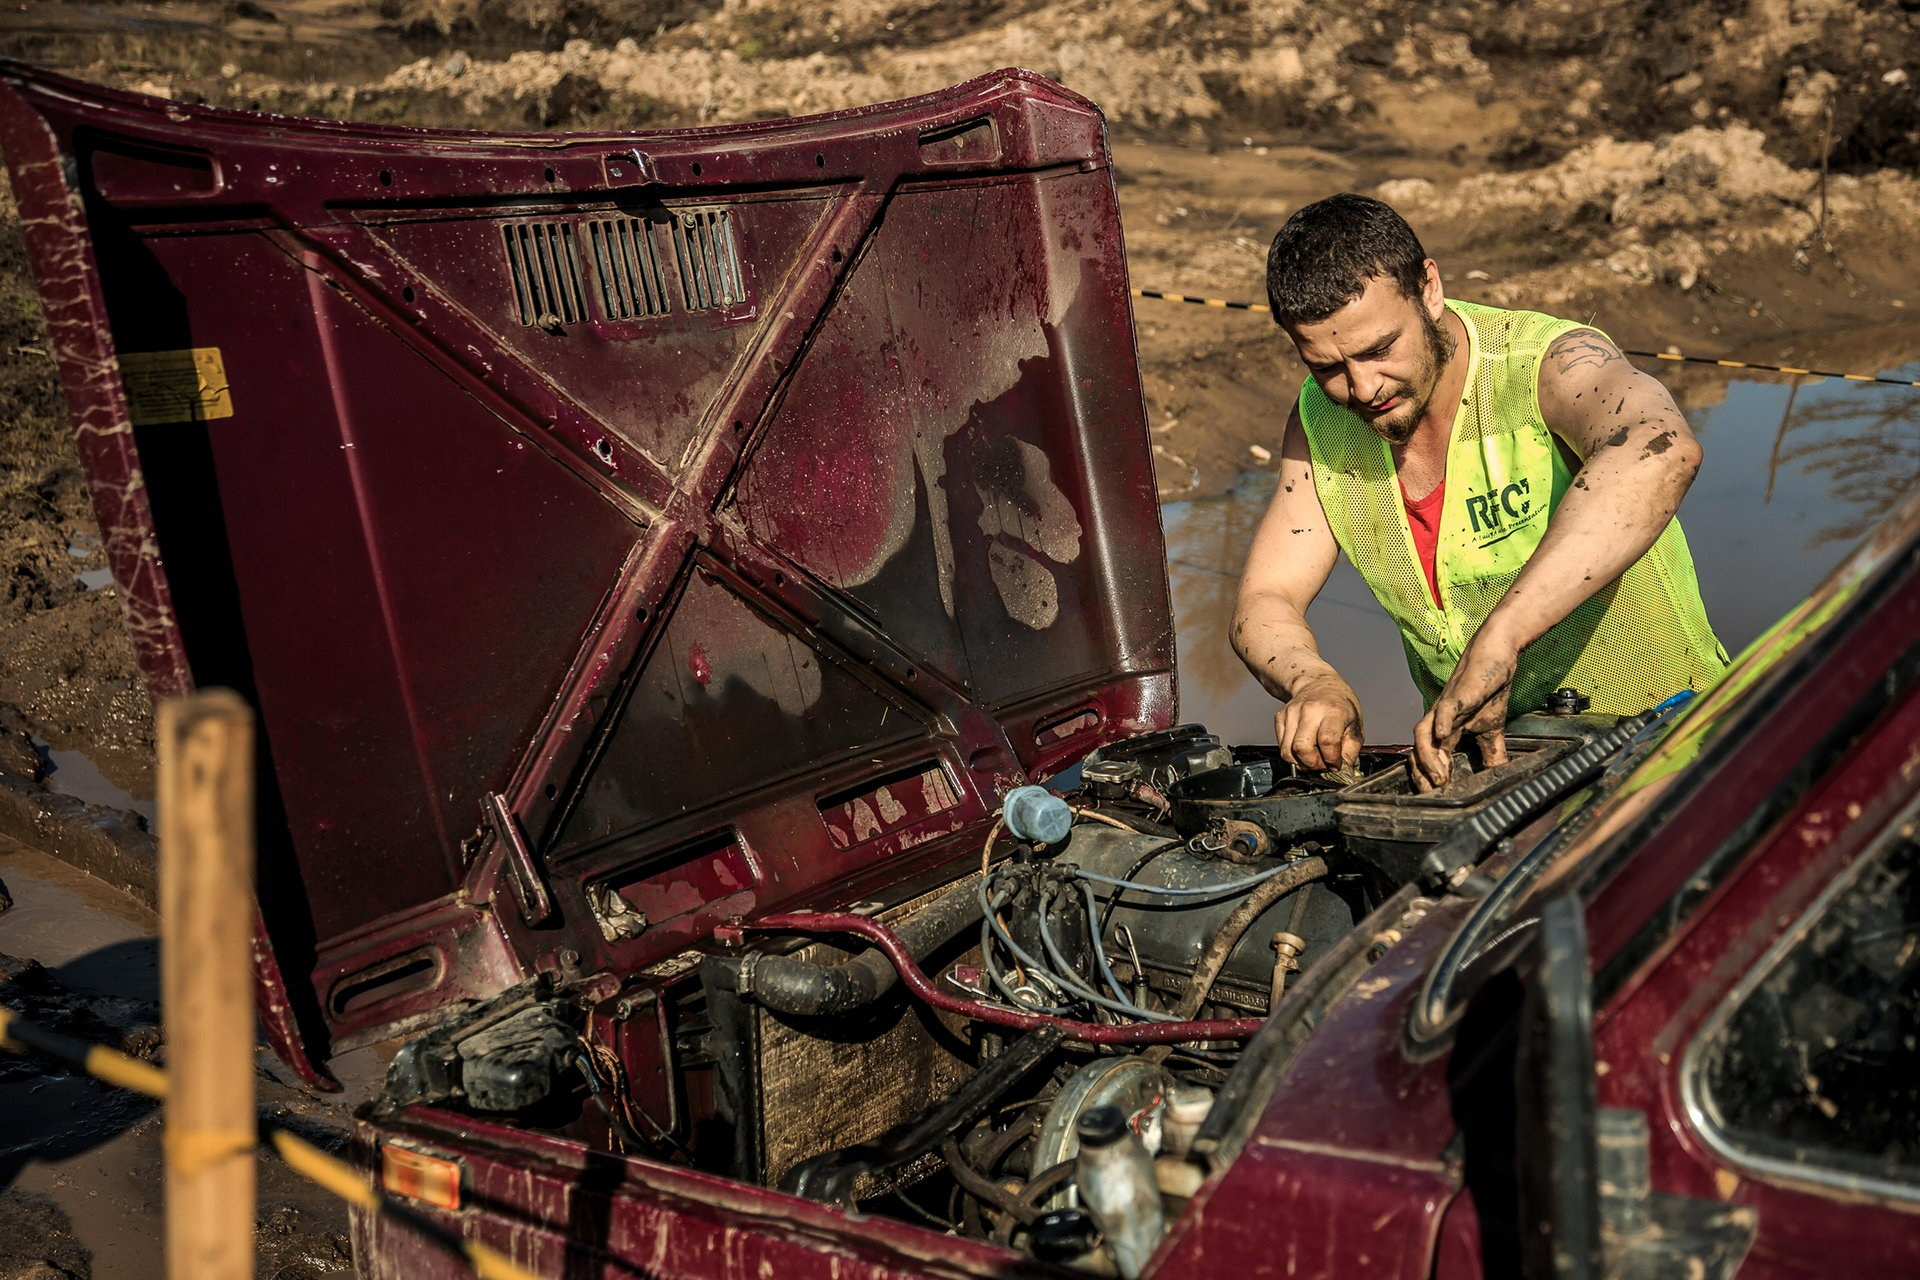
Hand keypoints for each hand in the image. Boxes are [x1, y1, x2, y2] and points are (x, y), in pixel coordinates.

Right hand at [1277, 674, 1363, 771]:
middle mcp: (1310, 710)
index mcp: (1333, 710)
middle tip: (1322, 764)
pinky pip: (1281, 746)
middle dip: (1312, 764)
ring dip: (1301, 762)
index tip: (1335, 764)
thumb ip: (1351, 749)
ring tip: (1313, 758)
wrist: (1318, 684)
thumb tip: (1342, 768)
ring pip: (1287, 750)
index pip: (1327, 741)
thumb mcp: (1355, 724)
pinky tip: (1304, 748)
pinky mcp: (1280, 717)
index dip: (1331, 759)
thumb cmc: (1339, 705)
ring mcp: (1292, 712)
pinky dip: (1292, 753)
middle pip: (1301, 748)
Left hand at [1413, 633, 1517, 790]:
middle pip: (1420, 751)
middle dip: (1423, 774)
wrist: (1495, 658)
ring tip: (1438, 776)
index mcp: (1446, 732)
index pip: (1432, 760)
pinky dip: (1441, 722)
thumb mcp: (1492, 729)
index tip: (1438, 797)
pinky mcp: (1457, 695)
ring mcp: (1444, 708)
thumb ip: (1492, 754)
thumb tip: (1499, 777)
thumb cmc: (1488, 689)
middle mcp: (1438, 722)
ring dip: (1428, 757)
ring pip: (1424, 734)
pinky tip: (1442, 735)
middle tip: (1432, 793)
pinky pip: (1444, 709)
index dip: (1431, 779)